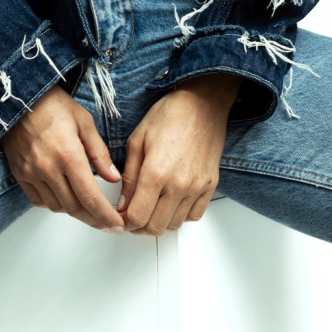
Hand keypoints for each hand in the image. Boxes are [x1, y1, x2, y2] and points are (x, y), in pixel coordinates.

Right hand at [0, 85, 125, 232]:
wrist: (17, 97)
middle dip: (94, 220)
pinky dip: (55, 204)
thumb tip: (114, 178)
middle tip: (107, 224)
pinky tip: (65, 198)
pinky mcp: (20, 174)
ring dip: (75, 213)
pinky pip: (38, 201)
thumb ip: (100, 153)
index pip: (90, 196)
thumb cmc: (53, 104)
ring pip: (57, 207)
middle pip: (74, 208)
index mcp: (68, 154)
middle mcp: (48, 168)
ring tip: (90, 210)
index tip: (117, 226)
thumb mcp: (84, 122)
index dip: (105, 216)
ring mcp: (31, 173)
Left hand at [118, 73, 239, 235]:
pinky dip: (181, 216)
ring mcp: (197, 187)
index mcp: (156, 172)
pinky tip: (171, 202)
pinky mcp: (210, 185)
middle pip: (155, 227)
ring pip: (175, 224)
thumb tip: (123, 203)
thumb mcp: (137, 140)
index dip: (125, 222)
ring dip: (159, 222)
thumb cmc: (169, 115)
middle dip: (139, 226)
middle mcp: (178, 184)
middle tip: (133, 215)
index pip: (137, 216)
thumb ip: (129, 176)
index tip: (120, 217)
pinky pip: (194, 215)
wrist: (202, 103)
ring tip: (151, 208)